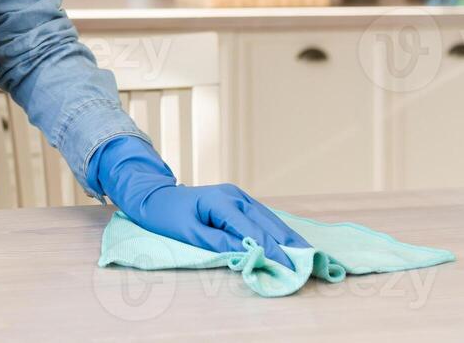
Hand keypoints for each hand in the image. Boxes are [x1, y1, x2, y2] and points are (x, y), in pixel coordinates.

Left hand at [87, 135, 310, 267]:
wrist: (155, 197)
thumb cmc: (167, 216)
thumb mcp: (189, 234)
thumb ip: (218, 243)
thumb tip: (247, 253)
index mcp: (222, 202)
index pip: (253, 231)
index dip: (273, 251)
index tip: (289, 268)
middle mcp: (235, 195)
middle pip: (268, 223)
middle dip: (289, 243)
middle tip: (309, 262)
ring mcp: (238, 196)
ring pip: (269, 218)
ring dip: (288, 236)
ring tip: (307, 253)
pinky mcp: (238, 201)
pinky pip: (262, 217)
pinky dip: (277, 230)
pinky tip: (289, 241)